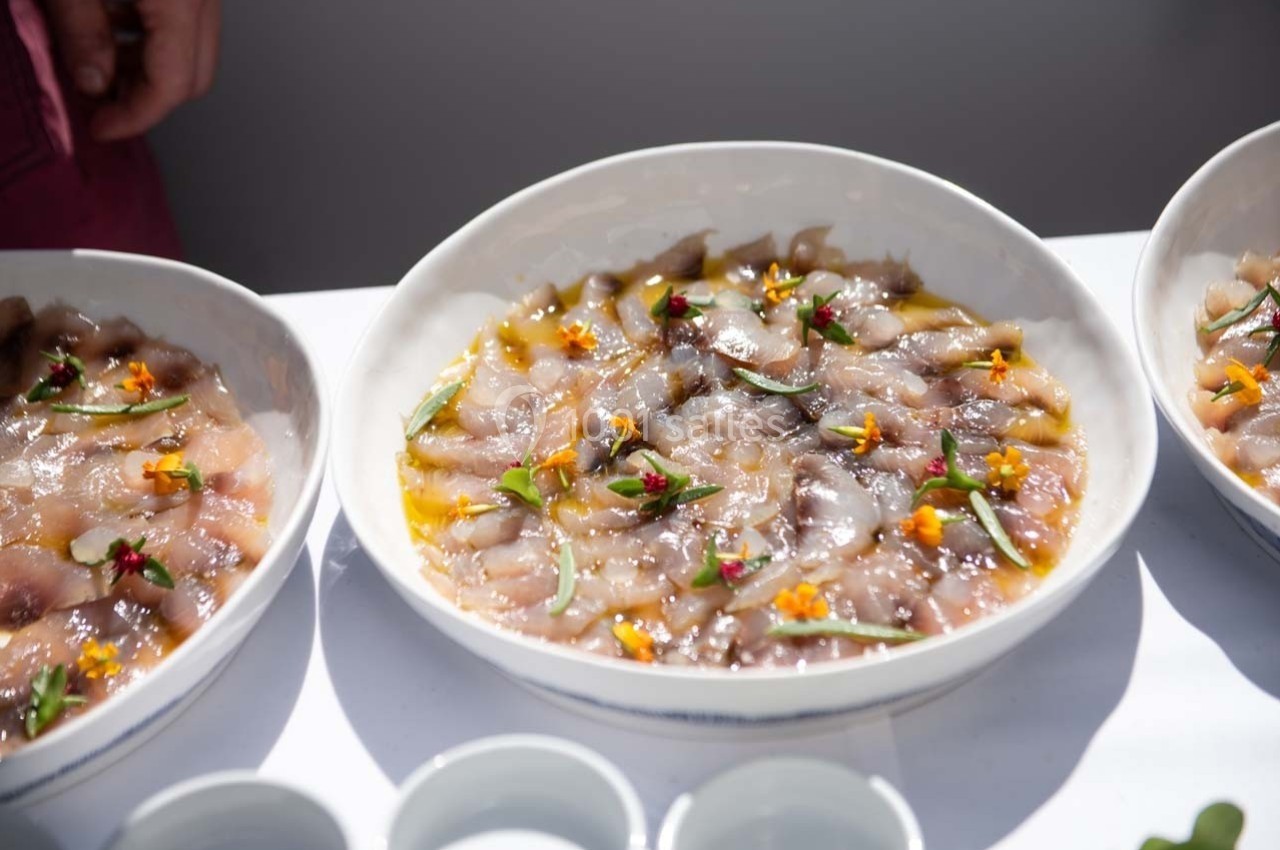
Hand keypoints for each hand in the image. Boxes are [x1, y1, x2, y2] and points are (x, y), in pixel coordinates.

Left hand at [44, 0, 221, 140]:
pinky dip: (154, 39)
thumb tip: (92, 81)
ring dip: (148, 69)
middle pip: (194, 76)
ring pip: (195, 53)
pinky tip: (113, 27)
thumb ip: (81, 29)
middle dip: (146, 98)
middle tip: (99, 100)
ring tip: (98, 61)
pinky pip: (188, 25)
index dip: (134, 115)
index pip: (171, 83)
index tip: (102, 126)